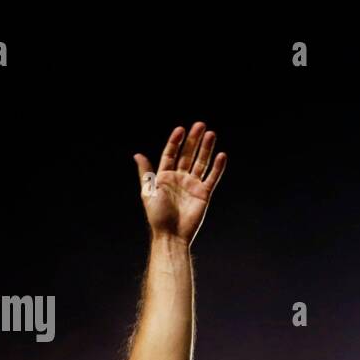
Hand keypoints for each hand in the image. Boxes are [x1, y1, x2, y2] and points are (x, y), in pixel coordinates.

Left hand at [133, 123, 226, 244]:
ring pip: (201, 163)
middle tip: (200, 124)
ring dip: (206, 149)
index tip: (180, 129)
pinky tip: (221, 155)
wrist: (172, 235)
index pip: (171, 154)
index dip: (175, 142)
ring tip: (211, 134)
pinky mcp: (204, 194)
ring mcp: (192, 185)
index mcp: (165, 177)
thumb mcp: (148, 192)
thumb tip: (137, 154)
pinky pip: (212, 178)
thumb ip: (146, 173)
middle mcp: (179, 179)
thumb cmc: (158, 216)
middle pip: (188, 155)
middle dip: (193, 140)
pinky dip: (217, 167)